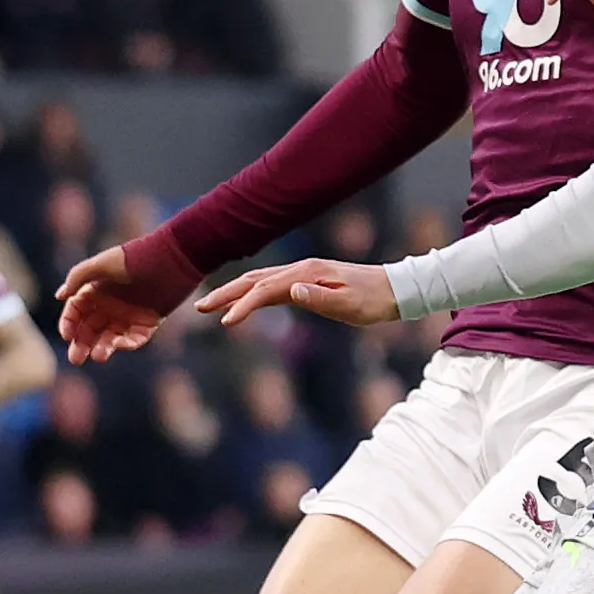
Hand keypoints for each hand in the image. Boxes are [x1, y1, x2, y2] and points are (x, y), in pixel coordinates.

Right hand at [59, 234, 201, 361]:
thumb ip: (78, 277)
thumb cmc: (135, 257)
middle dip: (81, 345)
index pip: (75, 312)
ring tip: (99, 357)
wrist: (173, 257)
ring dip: (103, 348)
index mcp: (95, 290)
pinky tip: (120, 345)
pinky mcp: (149, 322)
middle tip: (76, 359)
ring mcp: (128, 315)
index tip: (67, 336)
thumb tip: (60, 296)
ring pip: (110, 338)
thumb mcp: (102, 263)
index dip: (69, 324)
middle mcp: (109, 304)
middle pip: (90, 329)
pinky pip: (135, 338)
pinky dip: (128, 344)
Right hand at [202, 258, 398, 329]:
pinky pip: (271, 285)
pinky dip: (251, 292)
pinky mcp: (307, 280)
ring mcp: (303, 273)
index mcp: (307, 274)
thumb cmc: (373, 302)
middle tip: (199, 308)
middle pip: (254, 280)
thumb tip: (291, 292)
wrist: (394, 290)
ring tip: (211, 305)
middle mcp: (301, 270)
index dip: (243, 305)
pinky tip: (243, 301)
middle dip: (226, 293)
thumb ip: (319, 299)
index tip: (226, 323)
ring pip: (259, 280)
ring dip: (234, 291)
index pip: (265, 289)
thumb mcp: (349, 306)